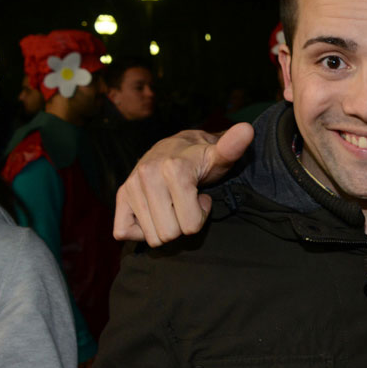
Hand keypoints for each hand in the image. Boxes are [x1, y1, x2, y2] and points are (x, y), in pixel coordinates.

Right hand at [113, 123, 253, 245]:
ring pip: (151, 237)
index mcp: (173, 170)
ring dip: (165, 226)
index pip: (190, 226)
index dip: (200, 216)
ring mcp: (131, 186)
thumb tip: (247, 130)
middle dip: (182, 224)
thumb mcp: (220, 156)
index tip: (201, 197)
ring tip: (172, 204)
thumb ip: (232, 147)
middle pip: (169, 234)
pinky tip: (154, 213)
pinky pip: (123, 232)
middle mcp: (147, 176)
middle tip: (186, 202)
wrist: (176, 147)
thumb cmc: (202, 159)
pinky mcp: (120, 196)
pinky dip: (141, 230)